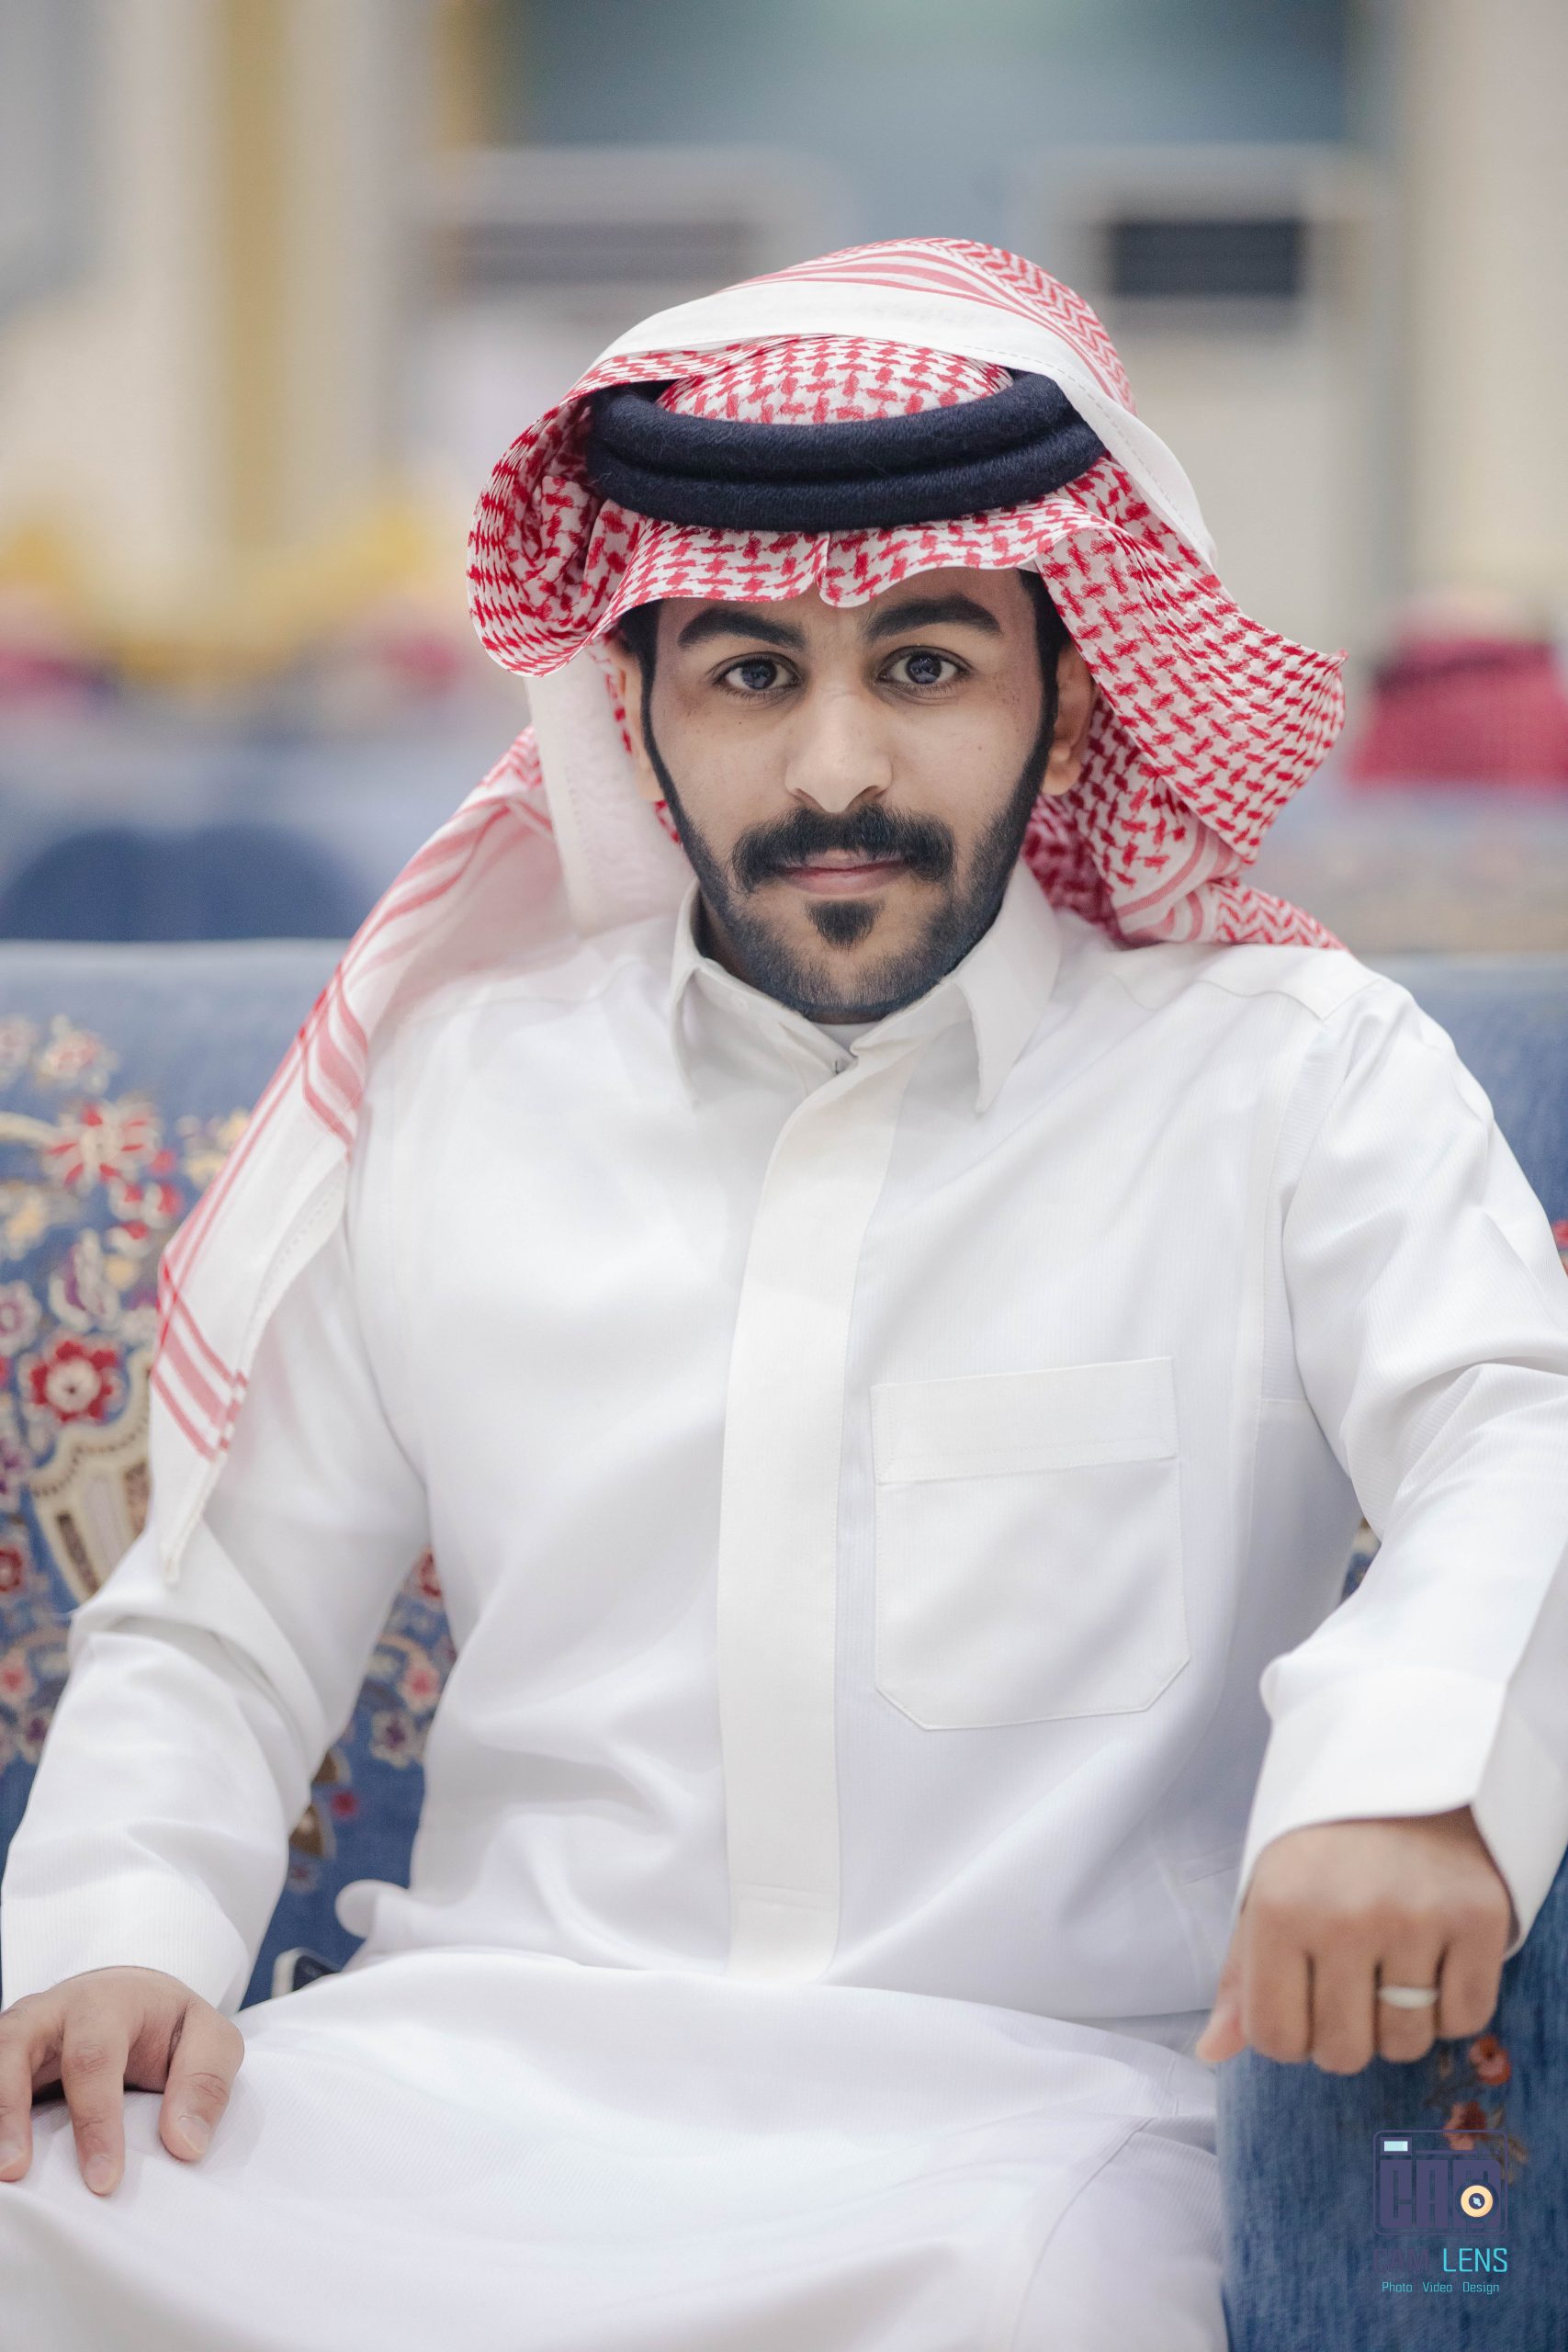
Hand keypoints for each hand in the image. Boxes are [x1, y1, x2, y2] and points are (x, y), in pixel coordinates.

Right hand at [0, 1965, 243, 2195]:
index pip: (93, 2058)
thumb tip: (186, 2144)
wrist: (133, 1997)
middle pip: (15, 2046)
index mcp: (107, 2003)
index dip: (96, 2121)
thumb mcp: (208, 2040)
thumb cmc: (168, 2026)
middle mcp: (52, 2012)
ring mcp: (20, 2034)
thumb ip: (204, 2083)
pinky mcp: (5, 2060)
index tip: (104, 2181)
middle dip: (10, 2110)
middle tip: (14, 2171)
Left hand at [1194, 1807, 1512, 2072]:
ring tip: (1392, 1962)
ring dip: (1399, 2021)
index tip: (1302, 2000)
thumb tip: (1213, 2050)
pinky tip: (1434, 1958)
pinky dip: (1450, 2006)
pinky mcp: (1478, 1917)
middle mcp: (1344, 1916)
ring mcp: (1416, 1918)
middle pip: (1343, 2053)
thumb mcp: (1267, 1889)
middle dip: (1344, 2031)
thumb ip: (1242, 1975)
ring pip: (1405, 2044)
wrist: (1405, 1763)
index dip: (1290, 2034)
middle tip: (1351, 1980)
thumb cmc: (1322, 1837)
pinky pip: (1464, 2019)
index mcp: (1278, 1908)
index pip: (1276, 2039)